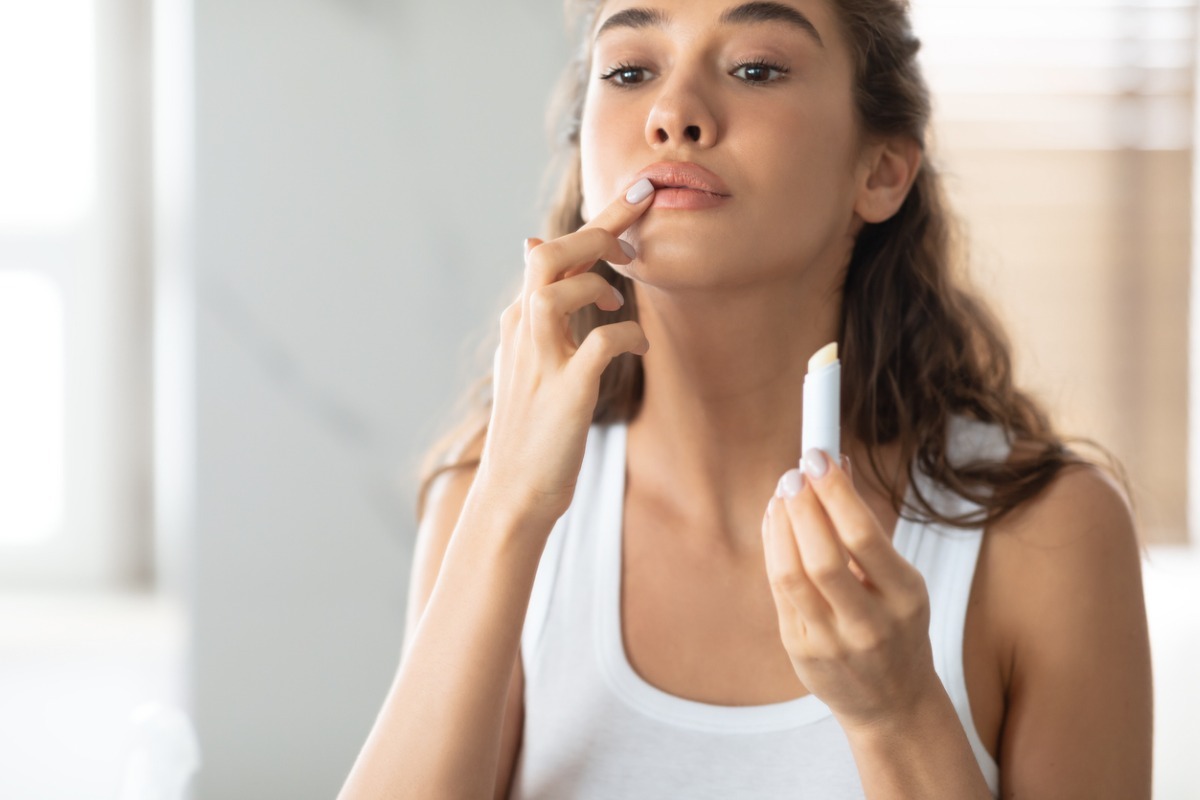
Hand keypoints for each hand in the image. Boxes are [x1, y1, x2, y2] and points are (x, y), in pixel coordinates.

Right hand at [477, 178, 655, 531]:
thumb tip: (533, 247)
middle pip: (549, 257)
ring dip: (598, 282)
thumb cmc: (531, 429)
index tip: (636, 193)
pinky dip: (628, 335)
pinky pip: (602, 344)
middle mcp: (523, 334)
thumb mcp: (530, 358)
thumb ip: (540, 307)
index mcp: (519, 323)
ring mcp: (541, 362)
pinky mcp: (565, 392)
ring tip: (622, 297)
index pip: (551, 255)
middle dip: (598, 230)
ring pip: (558, 289)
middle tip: (638, 229)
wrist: (512, 493)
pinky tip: (640, 346)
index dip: (596, 222)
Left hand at [761, 448, 940, 732]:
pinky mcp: (800, 649)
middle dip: (802, 507)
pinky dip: (773, 548)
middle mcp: (870, 623)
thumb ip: (866, 527)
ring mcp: (832, 641)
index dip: (836, 492)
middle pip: (823, 558)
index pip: (864, 537)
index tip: (819, 457)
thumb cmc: (897, 626)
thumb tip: (836, 464)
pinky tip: (774, 521)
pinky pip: (779, 590)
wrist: (893, 702)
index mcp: (905, 598)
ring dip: (780, 525)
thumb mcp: (900, 580)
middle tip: (793, 473)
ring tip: (782, 494)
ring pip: (791, 575)